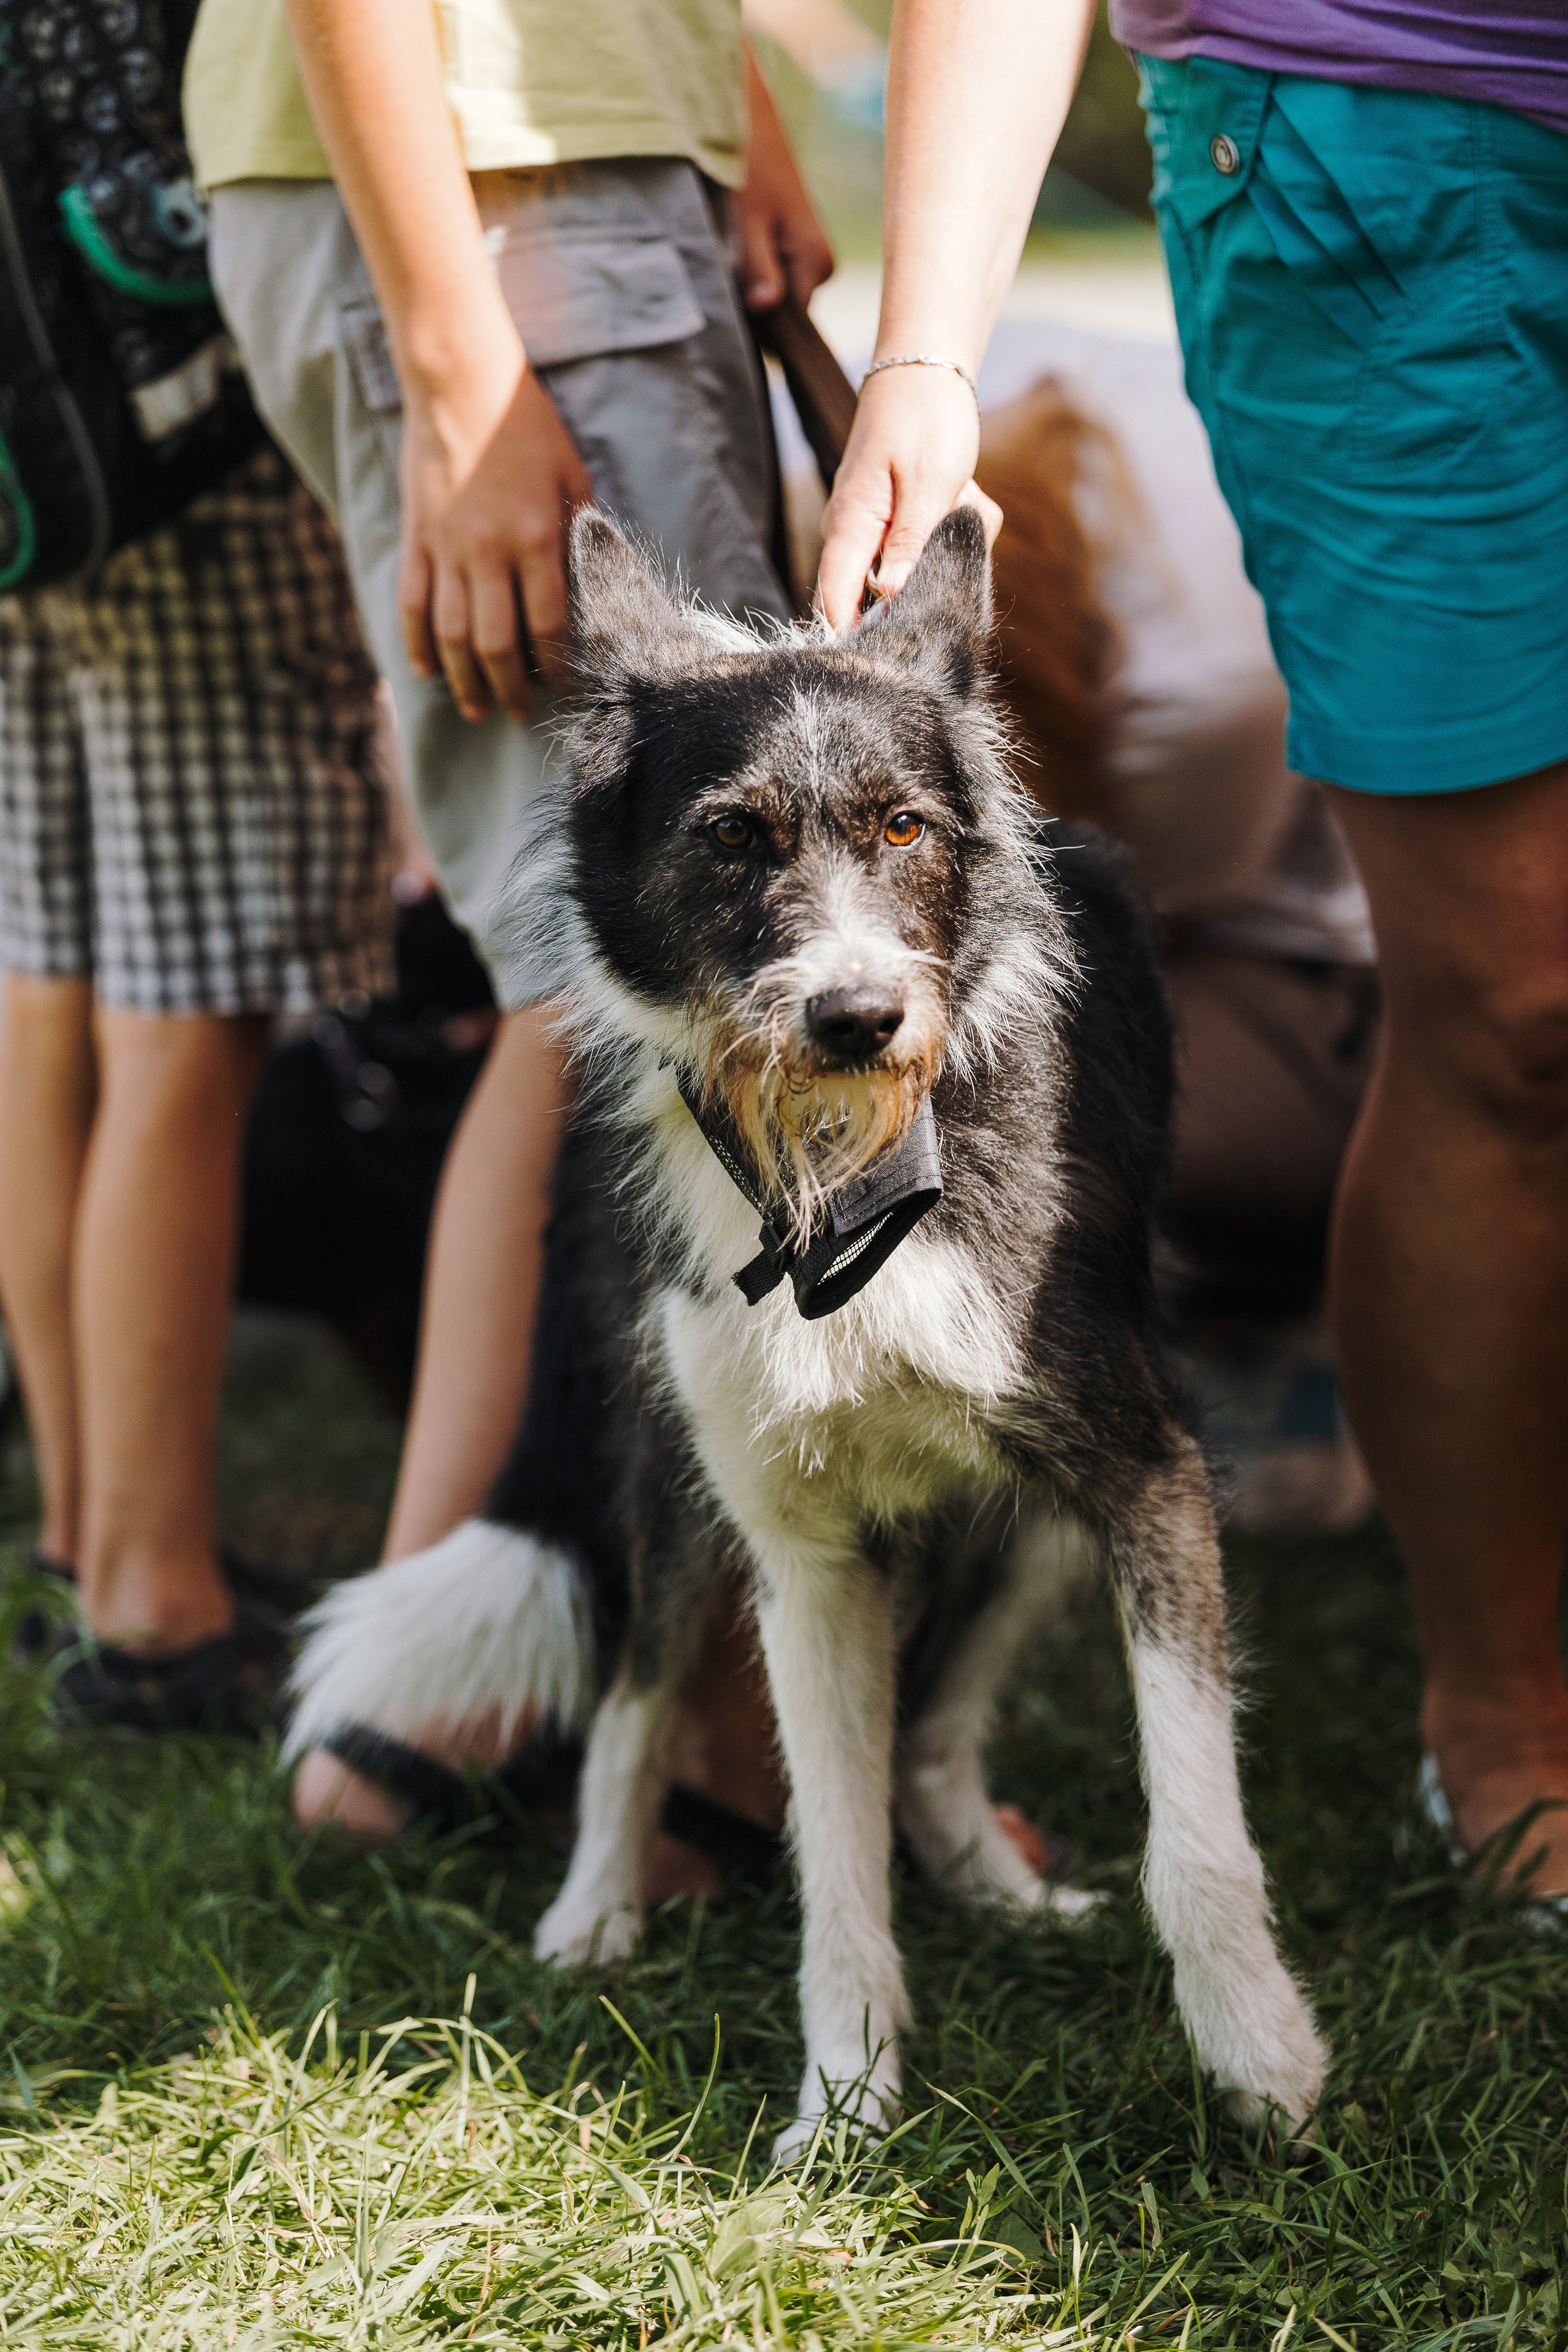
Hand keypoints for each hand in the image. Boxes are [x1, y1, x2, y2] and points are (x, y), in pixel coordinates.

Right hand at [398, 311, 594, 722]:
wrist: (461, 382)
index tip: (564, 687)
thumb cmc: (527, 427)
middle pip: (496, 645)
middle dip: (510, 689)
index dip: (557, 666)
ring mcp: (445, 548)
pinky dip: (418, 644)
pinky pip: (412, 604)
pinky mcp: (415, 539)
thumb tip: (588, 590)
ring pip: (451, 636)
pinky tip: (428, 671)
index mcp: (535, 538)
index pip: (549, 625)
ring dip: (463, 681)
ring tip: (475, 709)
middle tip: (521, 713)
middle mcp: (488, 552)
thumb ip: (579, 536)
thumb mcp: (571, 478)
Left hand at [733, 48, 834, 311]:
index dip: (751, 325)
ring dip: (743, 286)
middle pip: (778, 315)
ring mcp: (807, 260)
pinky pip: (769, 278)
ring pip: (771, 297)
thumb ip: (757, 266)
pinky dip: (745, 271)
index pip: (785, 327)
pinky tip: (729, 246)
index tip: (723, 308)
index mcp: (816, 264)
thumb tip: (764, 309)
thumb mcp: (747, 217)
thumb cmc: (747, 162)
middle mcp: (820, 267)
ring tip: (721, 252)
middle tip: (715, 275)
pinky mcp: (793, 250)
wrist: (751, 119)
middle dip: (746, 305)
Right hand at [816, 361, 1000, 630]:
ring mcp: (873, 528)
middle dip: (929, 578)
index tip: (907, 642)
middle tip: (958, 525)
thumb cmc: (927, 415)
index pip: (834, 604)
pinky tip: (961, 492)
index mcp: (850, 526)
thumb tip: (888, 597)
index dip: (863, 636)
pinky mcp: (894, 521)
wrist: (927, 366)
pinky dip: (952, 525)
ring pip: (913, 571)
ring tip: (962, 494)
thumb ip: (910, 544)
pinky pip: (925, 547)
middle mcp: (851, 534)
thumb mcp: (930, 481)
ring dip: (949, 544)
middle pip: (881, 597)